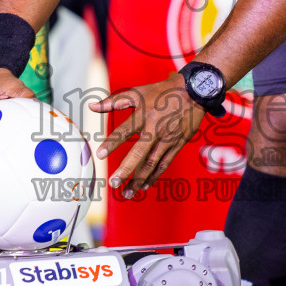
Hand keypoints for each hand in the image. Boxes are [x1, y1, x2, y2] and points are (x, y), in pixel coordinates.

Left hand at [93, 74, 203, 197]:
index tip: (99, 155)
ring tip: (127, 193)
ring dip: (138, 180)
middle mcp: (155, 129)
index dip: (112, 143)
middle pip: (139, 153)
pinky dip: (154, 176)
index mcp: (143, 115)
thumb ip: (113, 102)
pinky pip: (164, 164)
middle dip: (126, 170)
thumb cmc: (162, 92)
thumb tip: (91, 106)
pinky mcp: (177, 145)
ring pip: (152, 164)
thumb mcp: (137, 93)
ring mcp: (167, 139)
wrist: (194, 92)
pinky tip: (144, 186)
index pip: (124, 131)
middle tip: (113, 183)